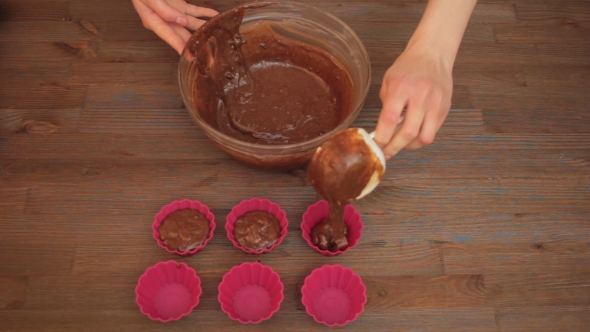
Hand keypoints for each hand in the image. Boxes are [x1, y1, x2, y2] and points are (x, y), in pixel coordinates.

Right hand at [132, 0, 217, 53]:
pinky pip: (193, 11)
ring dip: (203, 29)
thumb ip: (163, 9)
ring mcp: (173, 13)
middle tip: (206, 56)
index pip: (168, 35)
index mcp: (152, 20)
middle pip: (181, 34)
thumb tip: (181, 21)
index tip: (188, 56)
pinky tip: (214, 15)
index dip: (178, 46)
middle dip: (193, 45)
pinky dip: (204, 13)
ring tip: (215, 36)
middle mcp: (164, 20)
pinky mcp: (179, 5)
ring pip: (191, 24)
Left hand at [373, 44, 452, 158]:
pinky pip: (433, 132)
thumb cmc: (408, 67)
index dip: (382, 136)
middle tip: (385, 153)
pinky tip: (412, 135)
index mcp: (402, 87)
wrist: (433, 54)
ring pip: (424, 137)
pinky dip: (421, 138)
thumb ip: (386, 104)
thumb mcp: (389, 80)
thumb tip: (383, 130)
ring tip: (400, 145)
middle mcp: (421, 96)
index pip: (390, 118)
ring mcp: (435, 103)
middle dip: (394, 147)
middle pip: (408, 132)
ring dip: (410, 146)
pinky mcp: (445, 108)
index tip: (376, 144)